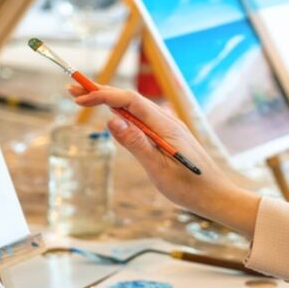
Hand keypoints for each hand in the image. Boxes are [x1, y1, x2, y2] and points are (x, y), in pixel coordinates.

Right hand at [70, 85, 260, 237]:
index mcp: (165, 125)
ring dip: (109, 102)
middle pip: (129, 100)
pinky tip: (112, 114)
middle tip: (72, 91)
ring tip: (84, 99)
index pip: (129, 101)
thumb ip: (136, 143)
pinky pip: (141, 120)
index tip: (81, 97)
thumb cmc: (189, 186)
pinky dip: (122, 114)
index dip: (103, 95)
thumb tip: (111, 119)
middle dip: (100, 93)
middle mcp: (166, 121)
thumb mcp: (158, 168)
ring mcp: (167, 129)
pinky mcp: (167, 138)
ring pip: (134, 109)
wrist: (216, 196)